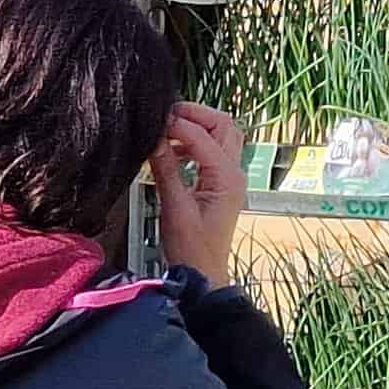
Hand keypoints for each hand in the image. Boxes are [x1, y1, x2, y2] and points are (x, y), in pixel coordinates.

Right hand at [150, 100, 244, 290]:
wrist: (202, 274)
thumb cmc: (191, 249)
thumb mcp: (174, 207)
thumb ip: (165, 169)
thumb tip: (154, 138)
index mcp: (226, 178)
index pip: (203, 136)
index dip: (178, 124)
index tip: (155, 120)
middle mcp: (234, 173)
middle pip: (223, 125)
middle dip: (197, 114)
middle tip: (167, 115)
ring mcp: (230, 178)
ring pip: (222, 135)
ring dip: (198, 127)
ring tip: (168, 131)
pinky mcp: (221, 184)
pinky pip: (214, 151)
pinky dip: (196, 143)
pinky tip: (174, 151)